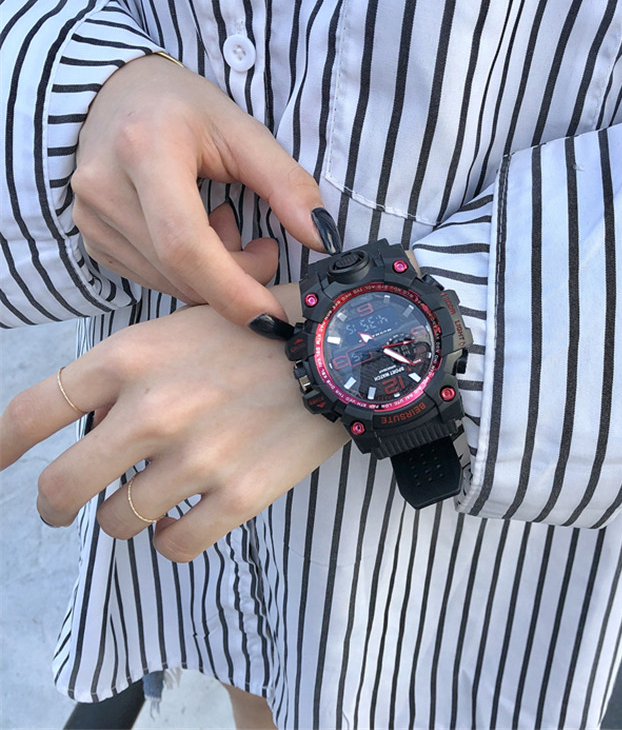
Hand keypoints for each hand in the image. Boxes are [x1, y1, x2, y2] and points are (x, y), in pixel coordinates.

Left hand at [0, 288, 348, 561]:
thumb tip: (89, 423)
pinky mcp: (240, 496)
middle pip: (62, 487)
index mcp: (131, 359)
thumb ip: (128, 369)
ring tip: (152, 500)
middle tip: (67, 507)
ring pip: (119, 522)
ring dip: (126, 517)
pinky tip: (188, 516)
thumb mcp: (183, 324)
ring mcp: (196, 458)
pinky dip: (173, 538)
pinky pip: (175, 546)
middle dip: (56, 504)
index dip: (0, 446)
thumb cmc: (260, 332)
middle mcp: (153, 411)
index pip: (31, 412)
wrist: (340, 350)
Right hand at [71, 53, 323, 322]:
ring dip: (216, 276)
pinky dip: (190, 273)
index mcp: (146, 150)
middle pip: (183, 272)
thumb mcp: (243, 131)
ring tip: (226, 226)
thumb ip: (288, 184)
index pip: (186, 244)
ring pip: (172, 284)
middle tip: (264, 247)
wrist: (115, 93)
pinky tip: (197, 231)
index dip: (234, 291)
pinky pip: (155, 280)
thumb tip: (324, 239)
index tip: (274, 317)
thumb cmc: (183, 108)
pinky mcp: (93, 240)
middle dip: (238, 280)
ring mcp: (92, 219)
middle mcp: (107, 189)